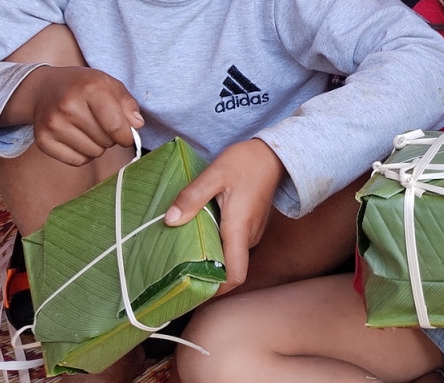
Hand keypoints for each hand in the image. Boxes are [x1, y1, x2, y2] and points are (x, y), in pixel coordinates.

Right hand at [4, 65, 142, 165]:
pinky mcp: (43, 140)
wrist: (44, 89)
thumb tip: (137, 125)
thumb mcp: (108, 84)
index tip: (128, 136)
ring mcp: (53, 124)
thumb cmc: (83, 87)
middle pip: (106, 141)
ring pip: (93, 153)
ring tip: (88, 128)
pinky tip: (77, 137)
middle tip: (101, 124)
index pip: (115, 126)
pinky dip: (83, 154)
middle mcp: (68, 106)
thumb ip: (127, 103)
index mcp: (90, 89)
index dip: (127, 136)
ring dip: (97, 145)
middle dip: (111, 137)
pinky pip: (77, 161)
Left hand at [164, 138, 284, 291]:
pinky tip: (201, 233)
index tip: (193, 290)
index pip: (234, 275)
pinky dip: (217, 244)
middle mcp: (248, 236)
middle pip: (229, 269)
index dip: (216, 289)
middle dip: (206, 274)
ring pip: (230, 256)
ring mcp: (252, 231)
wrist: (273, 153)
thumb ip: (192, 197)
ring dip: (211, 258)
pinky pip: (233, 244)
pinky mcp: (251, 225)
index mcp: (239, 229)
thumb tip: (170, 220)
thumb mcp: (215, 174)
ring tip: (184, 251)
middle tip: (177, 272)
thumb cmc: (245, 162)